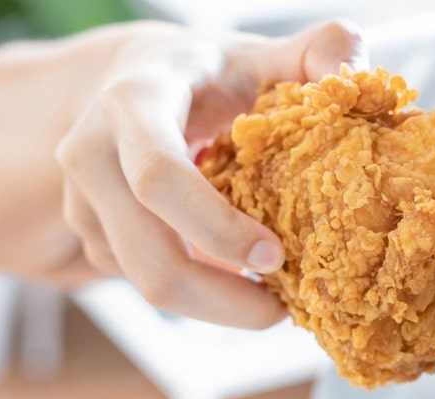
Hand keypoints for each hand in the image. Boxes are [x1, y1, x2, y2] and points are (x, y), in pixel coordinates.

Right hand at [55, 20, 366, 328]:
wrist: (126, 81)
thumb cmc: (206, 73)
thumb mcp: (256, 53)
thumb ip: (315, 51)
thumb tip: (350, 73)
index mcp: (134, 102)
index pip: (158, 176)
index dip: (216, 227)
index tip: (276, 255)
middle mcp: (93, 155)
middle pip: (148, 258)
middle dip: (220, 301)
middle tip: (285, 311)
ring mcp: (84, 203)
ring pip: (146, 283)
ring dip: (214, 305)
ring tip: (273, 300)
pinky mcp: (91, 238)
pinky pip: (147, 282)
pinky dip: (199, 294)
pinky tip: (239, 279)